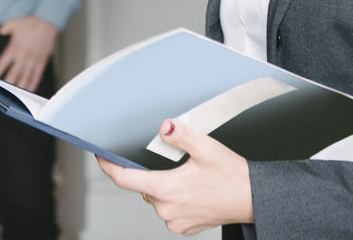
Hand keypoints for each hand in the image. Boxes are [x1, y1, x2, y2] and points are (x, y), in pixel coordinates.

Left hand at [0, 16, 57, 91]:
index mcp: (14, 48)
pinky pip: (37, 75)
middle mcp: (22, 56)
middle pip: (13, 74)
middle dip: (7, 85)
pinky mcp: (42, 61)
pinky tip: (29, 90)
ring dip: (19, 88)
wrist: (48, 22)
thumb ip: (6, 28)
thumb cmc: (31, 22)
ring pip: (25, 77)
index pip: (2, 63)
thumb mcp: (15, 23)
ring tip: (15, 97)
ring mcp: (33, 60)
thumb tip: (0, 31)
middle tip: (2, 94)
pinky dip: (33, 84)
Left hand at [97, 119, 254, 235]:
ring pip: (156, 197)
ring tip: (188, 176)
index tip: (101, 157)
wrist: (251, 198)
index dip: (109, 166)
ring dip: (164, 185)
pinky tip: (192, 189)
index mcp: (166, 189)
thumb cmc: (231, 174)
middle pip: (142, 186)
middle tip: (173, 160)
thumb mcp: (205, 148)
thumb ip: (181, 136)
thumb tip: (164, 127)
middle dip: (150, 171)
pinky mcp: (184, 226)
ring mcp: (175, 220)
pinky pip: (169, 209)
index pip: (124, 179)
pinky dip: (175, 198)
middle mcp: (166, 209)